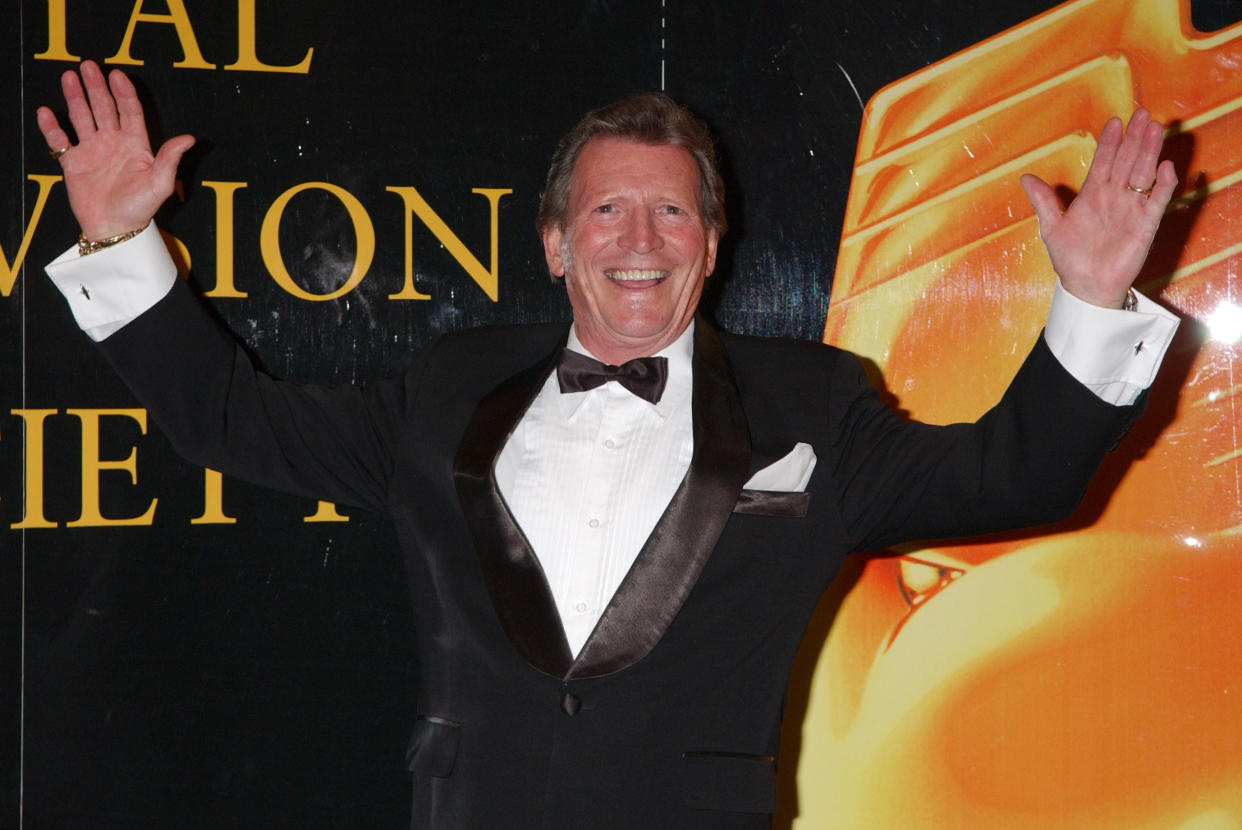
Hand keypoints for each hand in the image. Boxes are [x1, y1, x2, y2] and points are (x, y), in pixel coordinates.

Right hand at [36, 60, 194, 241]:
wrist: (115, 229)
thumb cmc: (140, 209)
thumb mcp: (160, 184)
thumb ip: (170, 159)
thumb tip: (189, 138)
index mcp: (136, 145)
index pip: (129, 112)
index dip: (123, 93)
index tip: (117, 75)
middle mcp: (113, 143)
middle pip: (104, 108)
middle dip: (96, 87)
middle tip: (88, 66)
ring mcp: (93, 150)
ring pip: (82, 117)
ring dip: (75, 98)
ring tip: (68, 77)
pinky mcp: (74, 162)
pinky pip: (60, 140)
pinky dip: (52, 127)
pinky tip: (47, 113)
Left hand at [1020, 108, 1176, 308]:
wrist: (1086, 287)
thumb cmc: (1070, 259)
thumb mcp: (1051, 227)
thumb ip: (1043, 201)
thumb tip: (1024, 177)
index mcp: (1092, 195)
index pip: (1103, 162)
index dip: (1109, 143)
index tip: (1114, 122)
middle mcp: (1114, 197)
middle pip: (1126, 162)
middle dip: (1134, 138)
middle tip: (1142, 114)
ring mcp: (1131, 209)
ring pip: (1143, 175)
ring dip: (1149, 153)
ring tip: (1155, 129)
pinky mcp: (1145, 225)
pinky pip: (1157, 201)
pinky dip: (1163, 185)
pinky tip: (1165, 167)